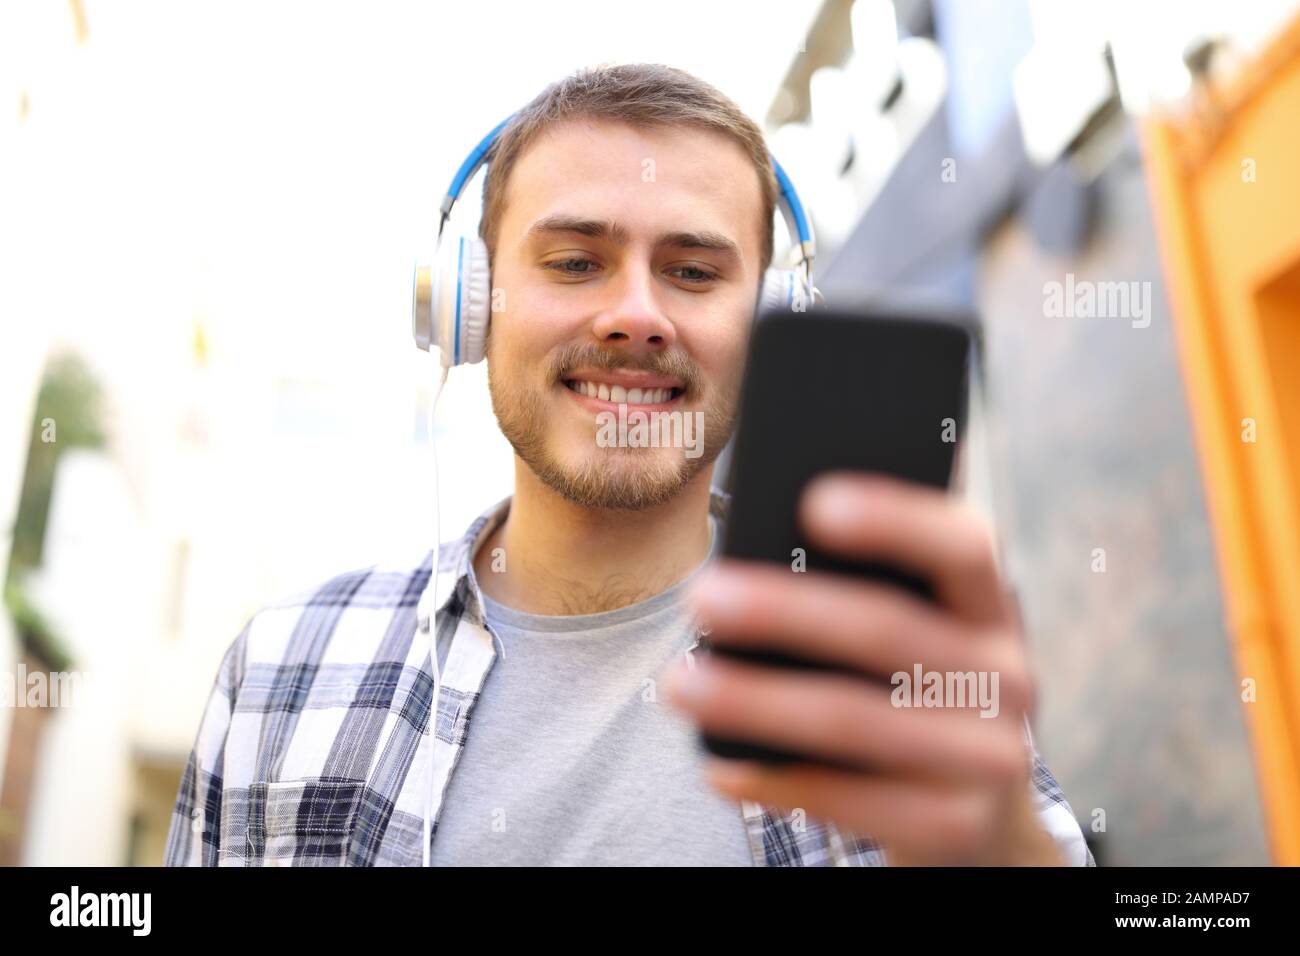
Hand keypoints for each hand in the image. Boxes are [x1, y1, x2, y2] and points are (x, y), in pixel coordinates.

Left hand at [663, 472, 1061, 864]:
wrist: (976, 819)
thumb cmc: (909, 694)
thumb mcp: (913, 640)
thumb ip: (860, 596)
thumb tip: (747, 571)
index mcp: (990, 607)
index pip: (963, 546)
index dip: (896, 519)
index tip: (815, 503)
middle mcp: (1005, 676)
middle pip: (889, 631)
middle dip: (784, 611)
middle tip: (702, 596)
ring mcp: (989, 757)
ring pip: (855, 720)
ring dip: (756, 701)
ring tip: (681, 685)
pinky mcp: (956, 825)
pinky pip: (848, 801)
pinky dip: (773, 780)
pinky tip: (716, 766)